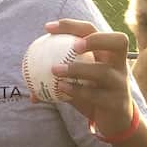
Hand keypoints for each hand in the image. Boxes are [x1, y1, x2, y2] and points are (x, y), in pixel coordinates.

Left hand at [42, 19, 133, 135]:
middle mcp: (118, 65)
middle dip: (95, 39)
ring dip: (77, 69)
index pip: (93, 31)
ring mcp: (120, 83)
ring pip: (103, 71)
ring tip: (55, 70)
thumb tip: (27, 83)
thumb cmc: (92, 96)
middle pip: (117, 41)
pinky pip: (96, 95)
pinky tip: (61, 89)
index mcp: (107, 54)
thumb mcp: (75, 85)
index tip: (47, 28)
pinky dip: (78, 91)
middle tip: (72, 45)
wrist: (114, 122)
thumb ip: (56, 80)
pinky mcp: (116, 102)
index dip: (72, 25)